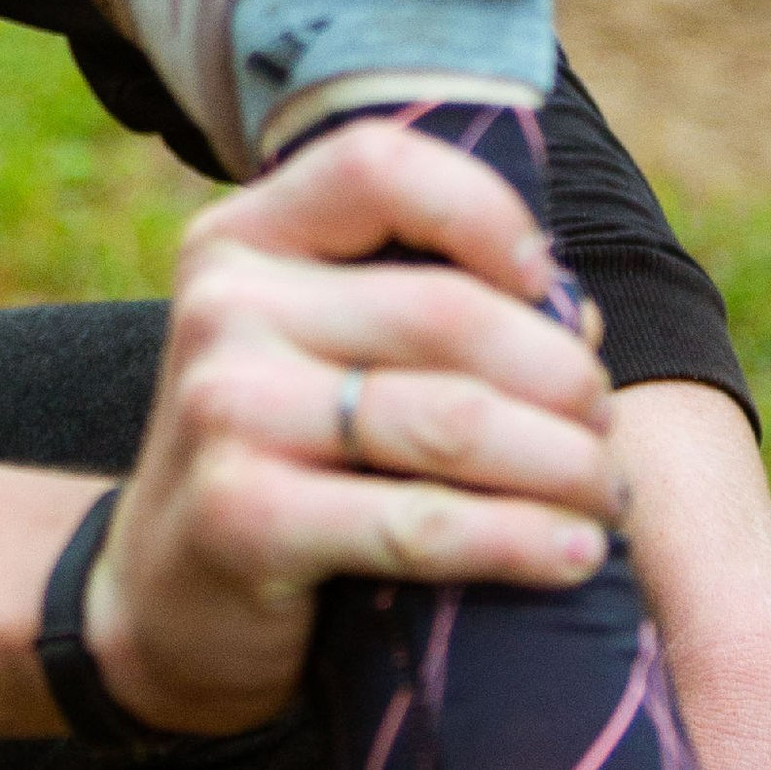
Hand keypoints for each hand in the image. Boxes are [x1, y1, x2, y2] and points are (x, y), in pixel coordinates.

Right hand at [91, 121, 621, 733]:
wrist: (166, 602)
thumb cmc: (286, 460)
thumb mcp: (321, 353)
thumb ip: (426, 310)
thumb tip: (578, 321)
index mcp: (245, 238)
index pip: (378, 167)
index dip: (484, 212)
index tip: (544, 280)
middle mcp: (224, 306)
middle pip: (446, 311)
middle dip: (561, 375)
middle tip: (602, 427)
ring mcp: (225, 409)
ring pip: (452, 418)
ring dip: (563, 462)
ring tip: (605, 495)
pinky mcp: (243, 517)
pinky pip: (422, 522)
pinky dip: (519, 539)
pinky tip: (573, 551)